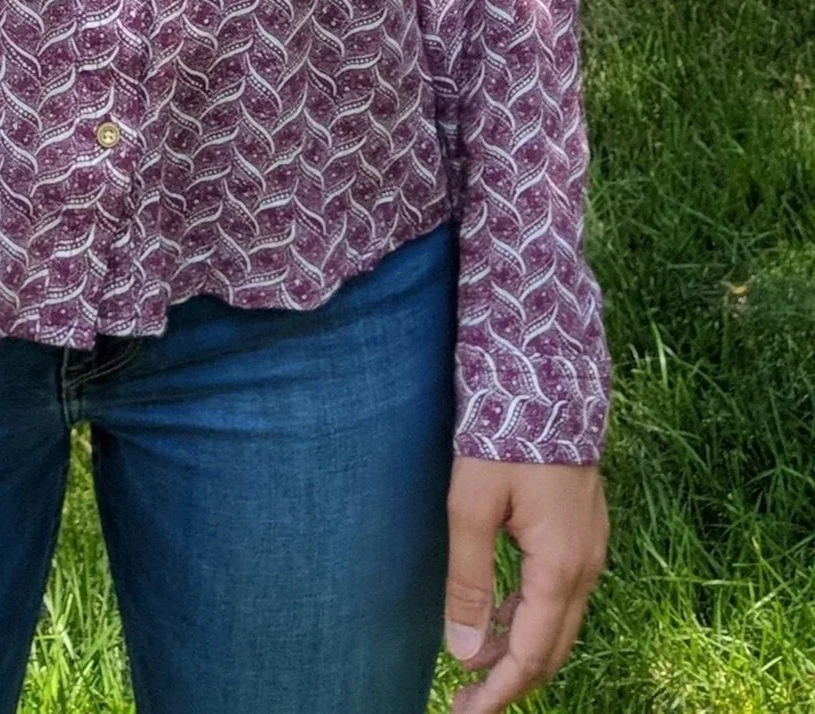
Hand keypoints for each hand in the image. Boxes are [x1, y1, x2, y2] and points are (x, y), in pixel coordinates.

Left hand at [443, 453, 607, 711]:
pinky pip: (562, 592)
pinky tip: (502, 614)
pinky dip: (532, 615)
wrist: (547, 375)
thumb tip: (465, 651)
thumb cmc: (503, 435)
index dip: (500, 692)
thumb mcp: (471, 505)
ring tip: (476, 662)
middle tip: (466, 701)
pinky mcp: (585, 529)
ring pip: (560, 621)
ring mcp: (591, 547)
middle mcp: (587, 565)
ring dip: (522, 648)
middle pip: (553, 648)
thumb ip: (470, 580)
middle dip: (511, 680)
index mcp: (560, 567)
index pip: (533, 655)